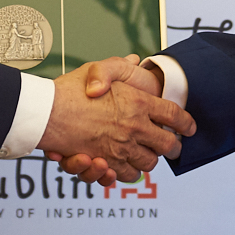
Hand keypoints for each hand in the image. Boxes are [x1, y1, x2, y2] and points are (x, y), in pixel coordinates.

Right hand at [38, 55, 193, 184]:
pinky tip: (123, 164)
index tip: (189, 128)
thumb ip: (117, 66)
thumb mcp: (96, 68)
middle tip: (172, 146)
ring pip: (149, 163)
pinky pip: (127, 174)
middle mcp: (134, 127)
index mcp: (137, 102)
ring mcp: (122, 147)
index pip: (174, 114)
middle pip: (168, 144)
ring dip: (149, 160)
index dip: (186, 122)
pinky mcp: (107, 163)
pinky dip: (127, 172)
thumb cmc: (68, 90)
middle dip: (173, 147)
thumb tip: (134, 59)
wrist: (45, 113)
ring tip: (145, 154)